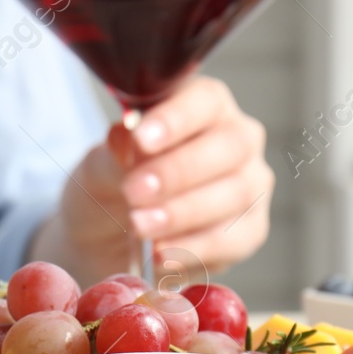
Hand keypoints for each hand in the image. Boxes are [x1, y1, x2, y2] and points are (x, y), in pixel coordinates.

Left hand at [31, 76, 272, 284]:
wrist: (112, 234)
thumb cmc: (115, 181)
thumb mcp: (102, 162)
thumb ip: (116, 149)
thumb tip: (126, 134)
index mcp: (204, 106)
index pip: (204, 100)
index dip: (176, 119)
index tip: (141, 139)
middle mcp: (238, 139)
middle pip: (228, 147)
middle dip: (178, 171)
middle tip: (135, 191)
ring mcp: (250, 183)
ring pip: (235, 194)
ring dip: (183, 212)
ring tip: (139, 225)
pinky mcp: (250, 229)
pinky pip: (233, 239)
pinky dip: (194, 248)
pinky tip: (160, 253)